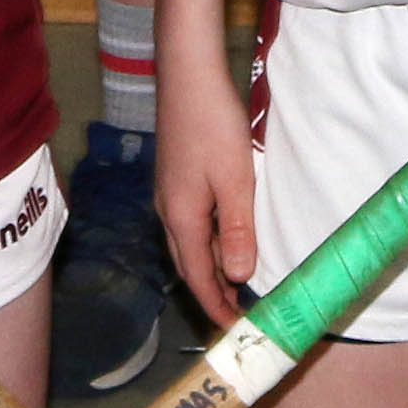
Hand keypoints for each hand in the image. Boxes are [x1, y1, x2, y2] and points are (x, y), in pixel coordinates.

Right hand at [156, 54, 260, 337]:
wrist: (188, 76)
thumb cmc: (213, 125)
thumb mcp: (235, 178)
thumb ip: (237, 228)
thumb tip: (239, 277)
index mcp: (182, 218)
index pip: (199, 277)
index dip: (215, 306)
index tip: (233, 331)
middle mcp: (169, 213)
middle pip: (189, 266)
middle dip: (210, 293)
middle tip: (236, 316)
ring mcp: (169, 195)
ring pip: (189, 245)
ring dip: (210, 269)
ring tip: (235, 285)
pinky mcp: (175, 179)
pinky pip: (191, 225)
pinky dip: (208, 243)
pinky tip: (224, 237)